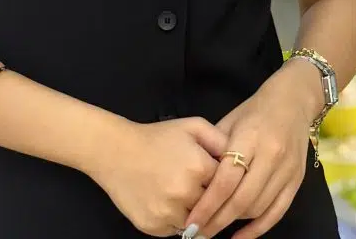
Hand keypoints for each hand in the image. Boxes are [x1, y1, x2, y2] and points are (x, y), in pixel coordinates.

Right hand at [86, 115, 228, 236]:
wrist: (116, 152)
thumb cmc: (158, 137)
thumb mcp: (193, 126)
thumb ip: (220, 140)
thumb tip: (239, 158)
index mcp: (198, 167)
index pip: (227, 184)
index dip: (224, 180)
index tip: (219, 176)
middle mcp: (185, 193)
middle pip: (213, 206)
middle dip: (212, 198)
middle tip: (203, 187)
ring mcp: (168, 213)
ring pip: (197, 222)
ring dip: (197, 213)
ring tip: (187, 194)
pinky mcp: (154, 227)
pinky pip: (176, 231)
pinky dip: (178, 221)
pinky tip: (171, 202)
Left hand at [183, 65, 320, 238]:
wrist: (294, 99)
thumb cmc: (256, 109)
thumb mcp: (230, 120)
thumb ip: (215, 149)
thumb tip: (195, 181)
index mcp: (250, 137)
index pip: (226, 179)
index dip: (207, 204)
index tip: (191, 220)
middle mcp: (271, 155)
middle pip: (241, 198)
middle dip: (217, 220)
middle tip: (197, 232)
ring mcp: (287, 169)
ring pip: (258, 207)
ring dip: (234, 223)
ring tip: (214, 228)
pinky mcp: (297, 179)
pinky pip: (277, 212)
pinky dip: (257, 229)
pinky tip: (239, 237)